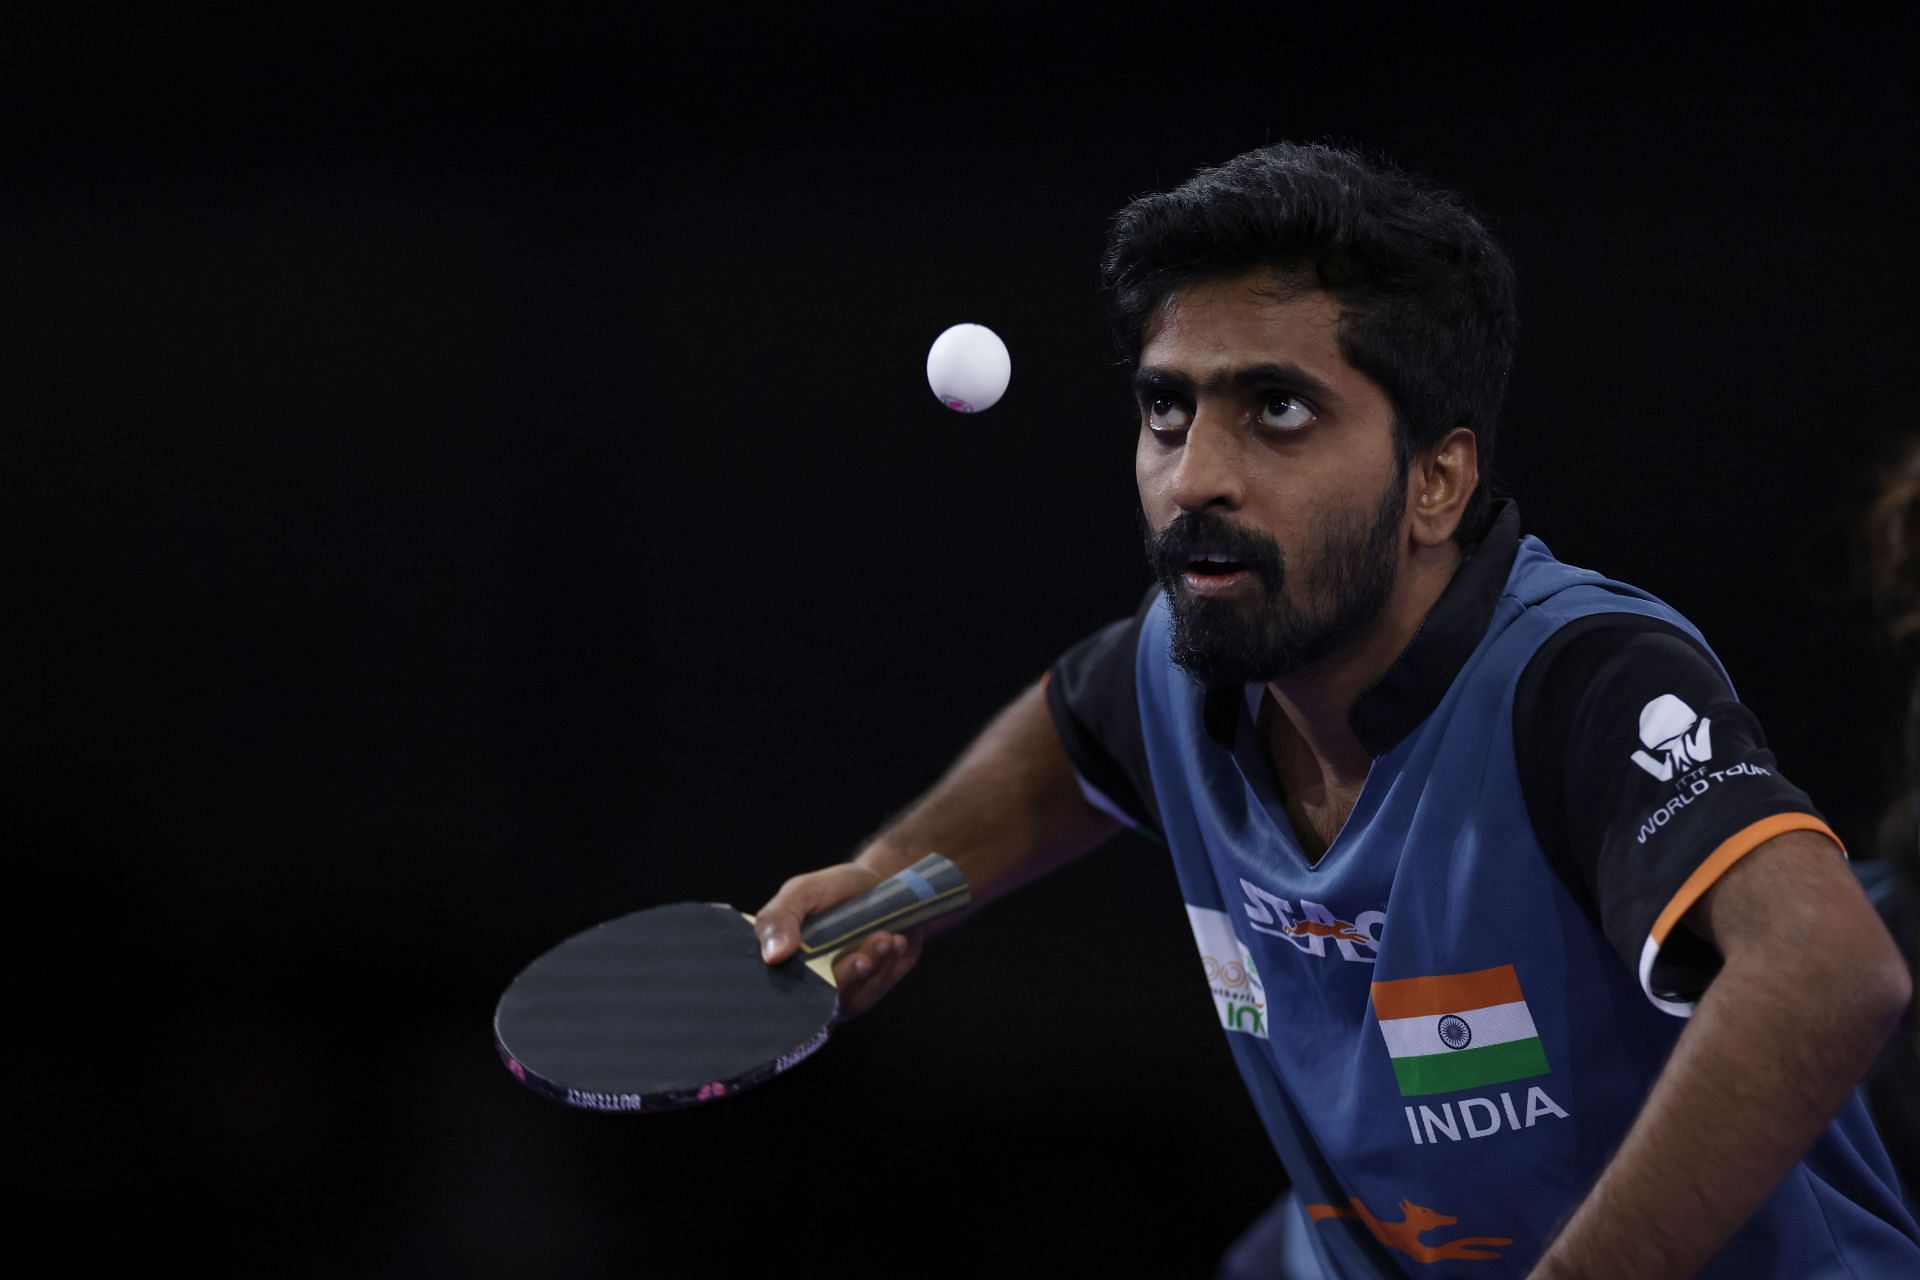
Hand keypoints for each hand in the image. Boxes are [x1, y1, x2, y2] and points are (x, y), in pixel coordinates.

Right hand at [754, 863, 926, 1020]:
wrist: (881, 886)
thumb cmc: (835, 889)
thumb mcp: (804, 891)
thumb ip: (780, 917)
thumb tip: (772, 956)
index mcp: (780, 962)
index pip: (773, 991)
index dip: (791, 987)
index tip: (819, 968)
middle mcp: (805, 985)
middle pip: (817, 1001)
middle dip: (846, 977)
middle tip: (864, 957)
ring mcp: (837, 993)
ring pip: (851, 998)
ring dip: (872, 969)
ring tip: (886, 938)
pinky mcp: (867, 992)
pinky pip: (875, 991)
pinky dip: (888, 968)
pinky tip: (896, 943)